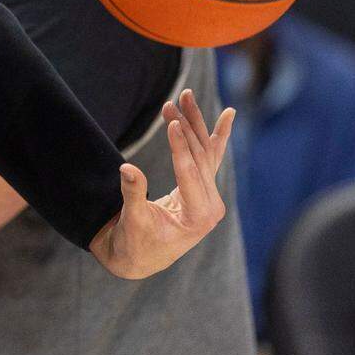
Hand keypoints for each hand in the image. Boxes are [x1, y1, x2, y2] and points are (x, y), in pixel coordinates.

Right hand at [89, 90, 234, 279]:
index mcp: (199, 217)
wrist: (139, 258)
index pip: (189, 172)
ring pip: (205, 152)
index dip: (179, 145)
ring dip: (194, 124)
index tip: (170, 120)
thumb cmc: (134, 243)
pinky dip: (218, 135)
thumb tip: (126, 169)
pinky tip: (228, 116)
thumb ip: (133, 195)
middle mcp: (211, 205)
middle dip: (186, 127)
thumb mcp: (133, 221)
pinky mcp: (203, 190)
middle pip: (201, 157)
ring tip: (185, 96)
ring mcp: (210, 197)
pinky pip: (211, 158)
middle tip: (173, 100)